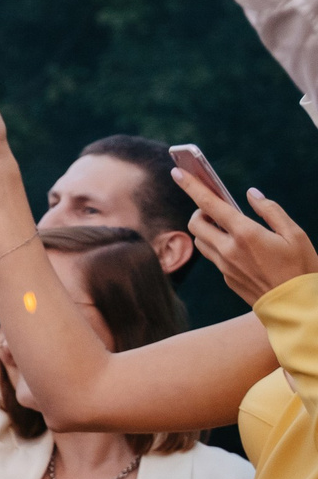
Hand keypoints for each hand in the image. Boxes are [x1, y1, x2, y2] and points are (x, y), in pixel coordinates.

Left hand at [176, 172, 317, 303]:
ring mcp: (225, 267)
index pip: (209, 204)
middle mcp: (228, 250)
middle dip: (199, 211)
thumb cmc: (302, 269)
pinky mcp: (227, 279)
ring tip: (226, 226)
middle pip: (195, 224)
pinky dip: (220, 247)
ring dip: (206, 230)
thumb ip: (270, 211)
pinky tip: (240, 249)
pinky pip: (214, 258)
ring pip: (201, 242)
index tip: (177, 171)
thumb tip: (251, 194)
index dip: (191, 186)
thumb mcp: (295, 235)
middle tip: (215, 208)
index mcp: (245, 234)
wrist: (298, 307)